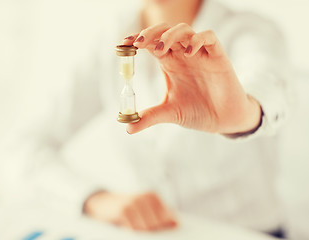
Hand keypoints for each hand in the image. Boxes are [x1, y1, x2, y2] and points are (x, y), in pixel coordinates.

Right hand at [84, 191, 176, 230]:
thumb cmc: (127, 210)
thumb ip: (159, 216)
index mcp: (153, 196)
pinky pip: (134, 230)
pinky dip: (133, 233)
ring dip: (143, 234)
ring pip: (147, 228)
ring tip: (136, 229)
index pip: (169, 217)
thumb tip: (176, 224)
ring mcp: (134, 202)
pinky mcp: (124, 210)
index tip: (170, 235)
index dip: (167, 228)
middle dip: (154, 233)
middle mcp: (145, 197)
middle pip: (158, 224)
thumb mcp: (143, 209)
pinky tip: (128, 230)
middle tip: (143, 231)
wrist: (102, 203)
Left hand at [122, 23, 261, 134]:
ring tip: (161, 49)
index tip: (123, 44)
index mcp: (170, 64)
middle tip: (138, 42)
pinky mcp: (217, 56)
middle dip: (150, 33)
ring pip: (184, 30)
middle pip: (165, 32)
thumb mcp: (170, 113)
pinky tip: (189, 52)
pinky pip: (209, 37)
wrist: (223, 120)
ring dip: (170, 35)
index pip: (152, 44)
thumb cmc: (197, 112)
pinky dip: (198, 40)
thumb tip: (128, 128)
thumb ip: (149, 117)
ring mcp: (200, 54)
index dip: (138, 40)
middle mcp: (183, 55)